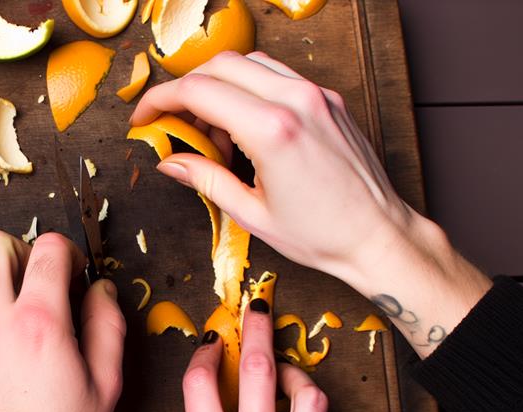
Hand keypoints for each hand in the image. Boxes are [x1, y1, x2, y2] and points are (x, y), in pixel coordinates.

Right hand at [132, 51, 489, 356]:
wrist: (378, 237)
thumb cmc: (323, 235)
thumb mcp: (251, 214)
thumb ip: (205, 179)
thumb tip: (170, 162)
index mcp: (273, 130)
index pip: (199, 91)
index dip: (160, 100)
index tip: (145, 116)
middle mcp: (296, 101)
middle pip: (220, 66)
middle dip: (186, 89)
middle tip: (173, 124)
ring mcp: (317, 96)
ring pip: (249, 63)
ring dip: (219, 87)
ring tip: (213, 133)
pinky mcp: (329, 100)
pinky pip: (278, 76)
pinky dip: (250, 89)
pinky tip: (244, 126)